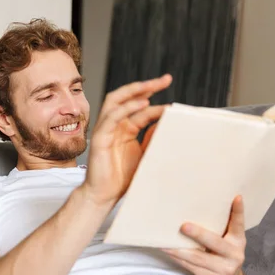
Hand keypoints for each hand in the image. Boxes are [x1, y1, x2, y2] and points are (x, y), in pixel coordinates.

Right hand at [81, 74, 172, 206]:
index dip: (158, 103)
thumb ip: (152, 138)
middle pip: (127, 97)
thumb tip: (167, 123)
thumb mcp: (145, 155)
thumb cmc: (122, 178)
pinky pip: (111, 118)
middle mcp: (115, 125)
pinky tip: (142, 104)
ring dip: (134, 91)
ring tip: (152, 86)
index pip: (142, 108)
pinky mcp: (99, 138)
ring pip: (116, 101)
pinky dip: (126, 108)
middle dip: (146, 86)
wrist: (104, 196)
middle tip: (166, 79)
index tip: (175, 104)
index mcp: (126, 128)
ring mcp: (105, 130)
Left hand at [162, 195, 254, 274]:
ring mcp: (223, 269)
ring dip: (178, 249)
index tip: (236, 197)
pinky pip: (190, 266)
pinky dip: (177, 258)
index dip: (238, 211)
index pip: (238, 224)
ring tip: (164, 241)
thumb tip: (203, 201)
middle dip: (198, 234)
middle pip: (214, 242)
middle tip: (184, 226)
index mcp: (238, 242)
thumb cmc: (224, 252)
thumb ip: (223, 225)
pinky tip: (167, 251)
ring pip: (197, 257)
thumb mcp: (229, 239)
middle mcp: (234, 255)